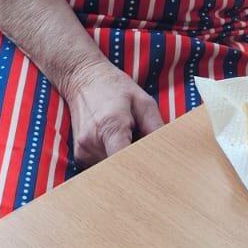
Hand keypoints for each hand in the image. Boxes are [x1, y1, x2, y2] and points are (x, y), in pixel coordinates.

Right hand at [59, 51, 163, 166]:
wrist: (82, 78)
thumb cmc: (115, 88)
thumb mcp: (143, 102)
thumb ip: (156, 128)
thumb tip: (167, 151)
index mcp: (110, 126)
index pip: (125, 162)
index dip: (142, 169)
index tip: (154, 167)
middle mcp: (92, 142)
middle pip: (121, 168)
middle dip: (136, 162)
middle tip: (143, 147)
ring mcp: (83, 150)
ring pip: (112, 169)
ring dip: (124, 159)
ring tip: (127, 138)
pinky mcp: (80, 155)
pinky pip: (102, 166)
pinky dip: (113, 158)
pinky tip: (115, 141)